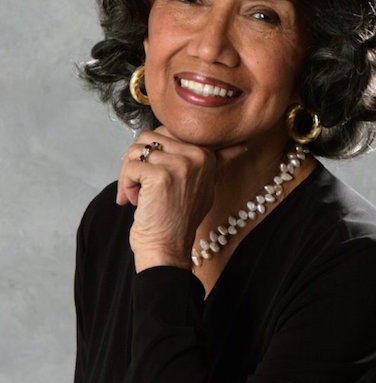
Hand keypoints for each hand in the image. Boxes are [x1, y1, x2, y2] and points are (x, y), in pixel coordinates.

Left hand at [117, 126, 246, 271]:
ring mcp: (180, 165)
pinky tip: (134, 201)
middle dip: (137, 161)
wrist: (167, 250)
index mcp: (206, 155)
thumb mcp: (205, 186)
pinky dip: (125, 184)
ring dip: (129, 174)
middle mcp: (197, 156)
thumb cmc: (178, 220)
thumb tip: (243, 144)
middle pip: (149, 137)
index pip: (168, 132)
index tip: (154, 177)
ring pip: (136, 150)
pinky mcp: (160, 176)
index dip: (154, 154)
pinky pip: (130, 166)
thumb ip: (217, 162)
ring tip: (138, 194)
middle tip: (140, 185)